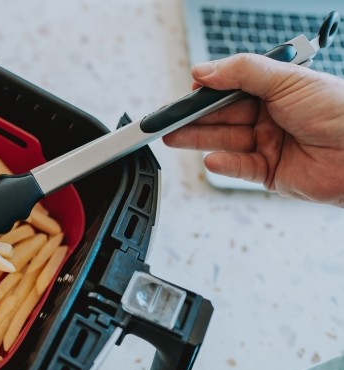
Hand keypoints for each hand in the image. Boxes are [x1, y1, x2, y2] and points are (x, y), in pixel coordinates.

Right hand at [162, 53, 343, 207]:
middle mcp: (271, 116)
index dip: (207, 92)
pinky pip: (240, 167)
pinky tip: (211, 158)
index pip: (231, 89)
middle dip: (194, 118)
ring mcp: (269, 144)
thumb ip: (242, 72)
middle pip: (223, 116)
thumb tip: (204, 70)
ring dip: (199, 139)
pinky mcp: (270, 172)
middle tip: (168, 120)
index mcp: (276, 89)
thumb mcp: (287, 80)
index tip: (186, 93)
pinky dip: (224, 163)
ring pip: (226, 141)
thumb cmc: (339, 111)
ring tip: (173, 138)